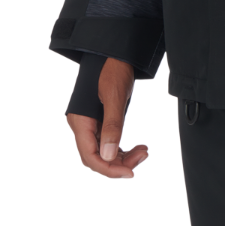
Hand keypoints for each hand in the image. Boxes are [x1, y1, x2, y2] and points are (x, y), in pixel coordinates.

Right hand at [66, 56, 149, 179]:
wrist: (116, 52)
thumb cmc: (113, 69)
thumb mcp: (115, 96)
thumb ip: (112, 125)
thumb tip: (108, 156)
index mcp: (80, 121)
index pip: (90, 157)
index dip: (108, 169)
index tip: (130, 173)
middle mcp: (82, 126)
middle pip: (97, 157)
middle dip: (119, 163)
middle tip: (142, 158)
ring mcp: (91, 124)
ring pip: (104, 152)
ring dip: (123, 156)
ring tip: (144, 152)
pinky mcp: (101, 121)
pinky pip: (109, 143)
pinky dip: (123, 148)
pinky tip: (138, 147)